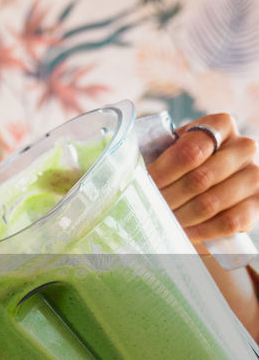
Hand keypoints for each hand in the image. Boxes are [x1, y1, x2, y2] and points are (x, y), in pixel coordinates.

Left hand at [146, 113, 258, 247]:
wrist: (210, 190)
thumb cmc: (182, 168)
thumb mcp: (171, 151)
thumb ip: (154, 152)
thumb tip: (115, 172)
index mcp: (220, 125)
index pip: (190, 149)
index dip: (162, 172)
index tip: (142, 188)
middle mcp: (244, 146)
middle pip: (200, 178)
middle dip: (168, 199)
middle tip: (147, 212)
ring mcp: (254, 175)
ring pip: (212, 202)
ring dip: (180, 217)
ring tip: (160, 224)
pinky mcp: (258, 204)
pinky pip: (229, 222)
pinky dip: (202, 231)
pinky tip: (183, 233)